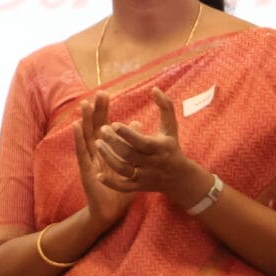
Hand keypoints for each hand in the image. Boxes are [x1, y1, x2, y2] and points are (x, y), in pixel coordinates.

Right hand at [72, 92, 133, 226]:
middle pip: (93, 127)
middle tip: (97, 93)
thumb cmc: (120, 189)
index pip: (103, 125)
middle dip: (95, 110)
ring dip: (84, 120)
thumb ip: (133, 144)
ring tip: (85, 105)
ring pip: (85, 137)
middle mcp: (94, 153)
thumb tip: (138, 122)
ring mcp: (88, 161)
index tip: (105, 94)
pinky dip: (77, 139)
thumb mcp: (130, 165)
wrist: (110, 210)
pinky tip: (76, 126)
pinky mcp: (85, 170)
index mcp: (105, 151)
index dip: (104, 110)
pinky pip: (81, 152)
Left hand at [95, 88, 207, 207]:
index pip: (142, 142)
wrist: (179, 178)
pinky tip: (98, 174)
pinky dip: (110, 182)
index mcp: (161, 148)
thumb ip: (165, 106)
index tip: (114, 123)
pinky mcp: (138, 187)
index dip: (128, 134)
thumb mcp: (171, 127)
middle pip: (130, 155)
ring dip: (108, 158)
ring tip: (97, 144)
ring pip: (124, 170)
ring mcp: (144, 177)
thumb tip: (154, 88)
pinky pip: (123, 187)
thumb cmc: (172, 146)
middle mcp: (153, 164)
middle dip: (114, 143)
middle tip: (102, 130)